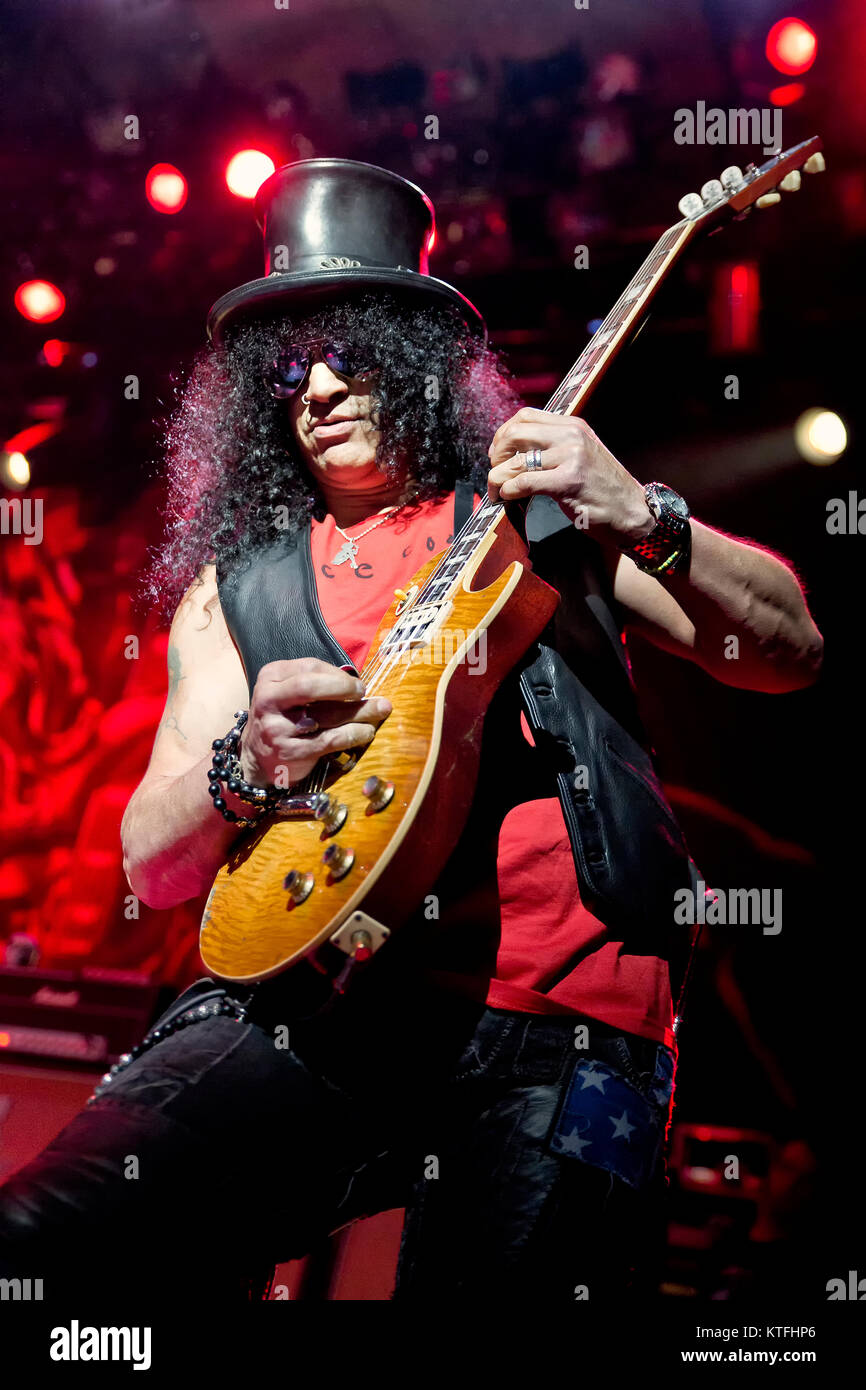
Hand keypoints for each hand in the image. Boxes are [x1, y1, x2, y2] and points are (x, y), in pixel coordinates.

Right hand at [240, 658, 390, 786]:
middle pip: (310, 686)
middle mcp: (270, 700)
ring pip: (327, 715)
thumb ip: (316, 683)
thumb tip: (358, 684)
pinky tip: (366, 732)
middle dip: (344, 686)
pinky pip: (330, 740)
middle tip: (363, 691)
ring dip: (360, 711)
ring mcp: (278, 728)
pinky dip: (353, 734)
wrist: (255, 759)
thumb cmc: (282, 718)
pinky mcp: (291, 752)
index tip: (355, 684)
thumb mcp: (287, 693)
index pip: (309, 666)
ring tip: (380, 709)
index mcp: (271, 678)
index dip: (338, 674)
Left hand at [486, 407, 654, 548]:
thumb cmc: (603, 490)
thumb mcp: (581, 456)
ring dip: (498, 478)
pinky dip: (508, 491)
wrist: (632, 512)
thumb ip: (555, 447)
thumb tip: (517, 451)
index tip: (499, 454)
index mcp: (573, 426)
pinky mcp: (568, 482)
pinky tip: (508, 498)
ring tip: (497, 490)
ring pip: (516, 461)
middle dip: (497, 454)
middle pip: (516, 433)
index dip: (504, 434)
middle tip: (496, 471)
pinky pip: (523, 483)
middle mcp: (572, 436)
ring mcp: (571, 457)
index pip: (525, 416)